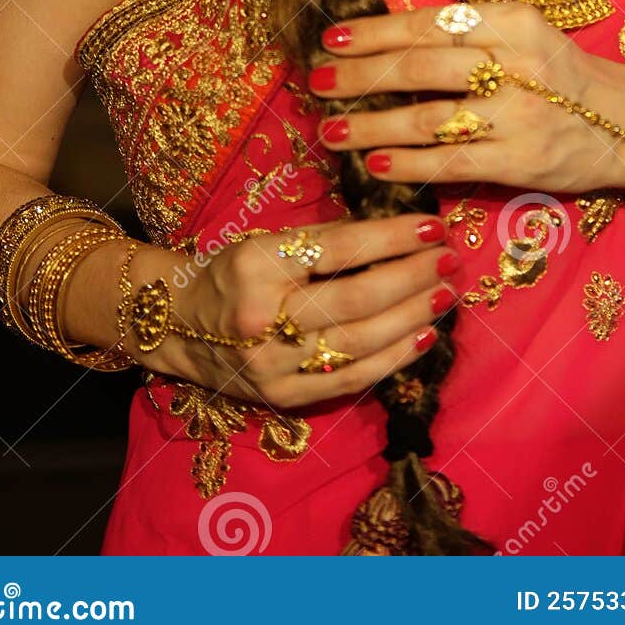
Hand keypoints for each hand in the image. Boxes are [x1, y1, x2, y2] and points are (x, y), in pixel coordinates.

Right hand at [123, 214, 460, 409]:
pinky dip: (394, 358)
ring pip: (359, 343)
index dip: (390, 237)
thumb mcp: (266, 241)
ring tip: (445, 293)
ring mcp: (272, 365)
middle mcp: (262, 318)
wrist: (175, 325)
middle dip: (411, 278)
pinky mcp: (283, 398)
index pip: (337, 249)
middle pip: (354, 299)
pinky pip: (351, 380)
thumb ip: (324, 242)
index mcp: (256, 265)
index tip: (431, 226)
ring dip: (412, 317)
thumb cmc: (232, 273)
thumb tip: (396, 234)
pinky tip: (424, 335)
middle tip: (449, 260)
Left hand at [307, 3, 624, 197]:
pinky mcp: (521, 160)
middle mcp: (516, 63)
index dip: (375, 33)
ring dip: (372, 126)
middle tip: (318, 82)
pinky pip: (452, 162)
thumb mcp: (523, 32)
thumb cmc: (559, 75)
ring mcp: (520, 114)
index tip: (332, 38)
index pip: (430, 24)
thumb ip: (466, 26)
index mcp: (512, 21)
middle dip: (362, 76)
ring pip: (429, 119)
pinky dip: (409, 163)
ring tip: (331, 130)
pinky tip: (375, 164)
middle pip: (422, 68)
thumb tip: (391, 31)